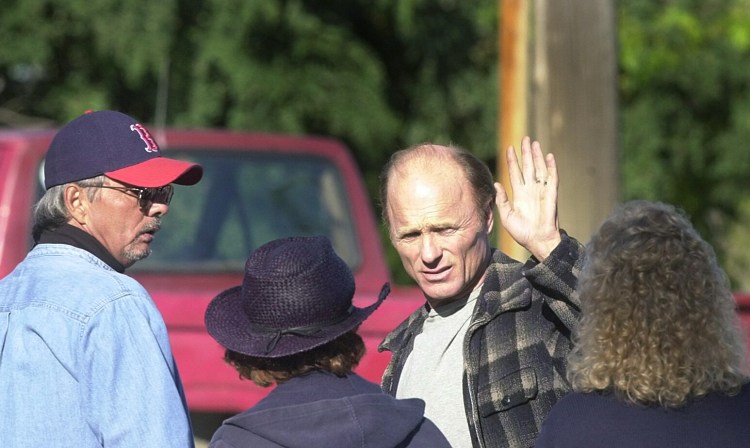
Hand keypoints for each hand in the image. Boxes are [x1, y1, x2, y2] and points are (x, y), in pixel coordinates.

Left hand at [495, 136, 560, 260]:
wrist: (537, 241)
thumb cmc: (522, 232)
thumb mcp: (506, 216)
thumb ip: (501, 200)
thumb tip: (496, 184)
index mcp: (519, 194)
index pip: (515, 172)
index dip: (513, 161)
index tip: (509, 148)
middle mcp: (530, 190)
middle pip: (528, 166)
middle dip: (526, 153)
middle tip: (524, 138)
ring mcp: (541, 191)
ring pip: (539, 169)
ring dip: (537, 156)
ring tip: (534, 143)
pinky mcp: (551, 195)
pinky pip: (552, 178)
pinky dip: (551, 167)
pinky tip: (549, 156)